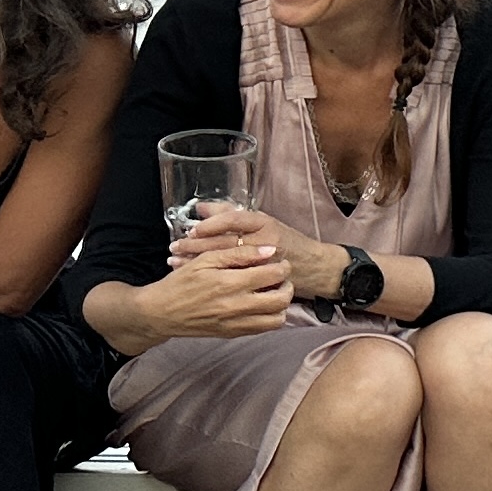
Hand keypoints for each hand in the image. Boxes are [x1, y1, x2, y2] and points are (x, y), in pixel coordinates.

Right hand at [141, 237, 294, 340]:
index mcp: (229, 283)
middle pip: (281, 299)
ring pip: (277, 318)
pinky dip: (269, 317)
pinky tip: (260, 305)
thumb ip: (238, 254)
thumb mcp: (206, 260)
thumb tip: (269, 250)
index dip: (283, 266)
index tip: (281, 262)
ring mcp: (236, 323)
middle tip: (281, 278)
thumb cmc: (180, 283)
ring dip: (281, 305)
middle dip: (288, 285)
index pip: (273, 274)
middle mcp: (236, 306)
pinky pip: (263, 329)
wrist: (160, 312)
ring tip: (272, 292)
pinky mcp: (233, 334)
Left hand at [179, 205, 340, 299]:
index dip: (210, 224)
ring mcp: (264, 264)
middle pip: (224, 242)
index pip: (234, 219)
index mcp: (265, 224)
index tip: (192, 230)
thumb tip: (202, 208)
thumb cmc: (288, 243)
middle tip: (175, 247)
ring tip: (176, 261)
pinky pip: (231, 279)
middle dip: (195, 245)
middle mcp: (265, 242)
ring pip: (224, 262)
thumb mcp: (264, 222)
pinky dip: (210, 277)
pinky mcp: (262, 282)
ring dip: (196, 261)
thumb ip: (233, 214)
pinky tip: (193, 276)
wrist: (316, 268)